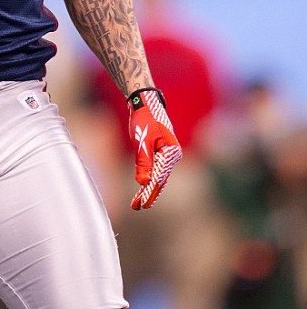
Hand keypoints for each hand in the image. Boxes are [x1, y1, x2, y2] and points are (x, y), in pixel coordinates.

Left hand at [127, 88, 181, 209]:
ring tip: (137, 202)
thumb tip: (143, 182)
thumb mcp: (142, 141)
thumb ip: (144, 162)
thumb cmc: (144, 119)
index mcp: (171, 153)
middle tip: (137, 207)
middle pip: (160, 179)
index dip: (150, 193)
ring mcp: (168, 152)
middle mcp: (172, 154)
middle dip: (148, 194)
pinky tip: (144, 186)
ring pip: (158, 175)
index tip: (141, 205)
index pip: (159, 178)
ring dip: (148, 188)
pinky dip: (150, 178)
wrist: (145, 101)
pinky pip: (156, 168)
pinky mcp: (161, 150)